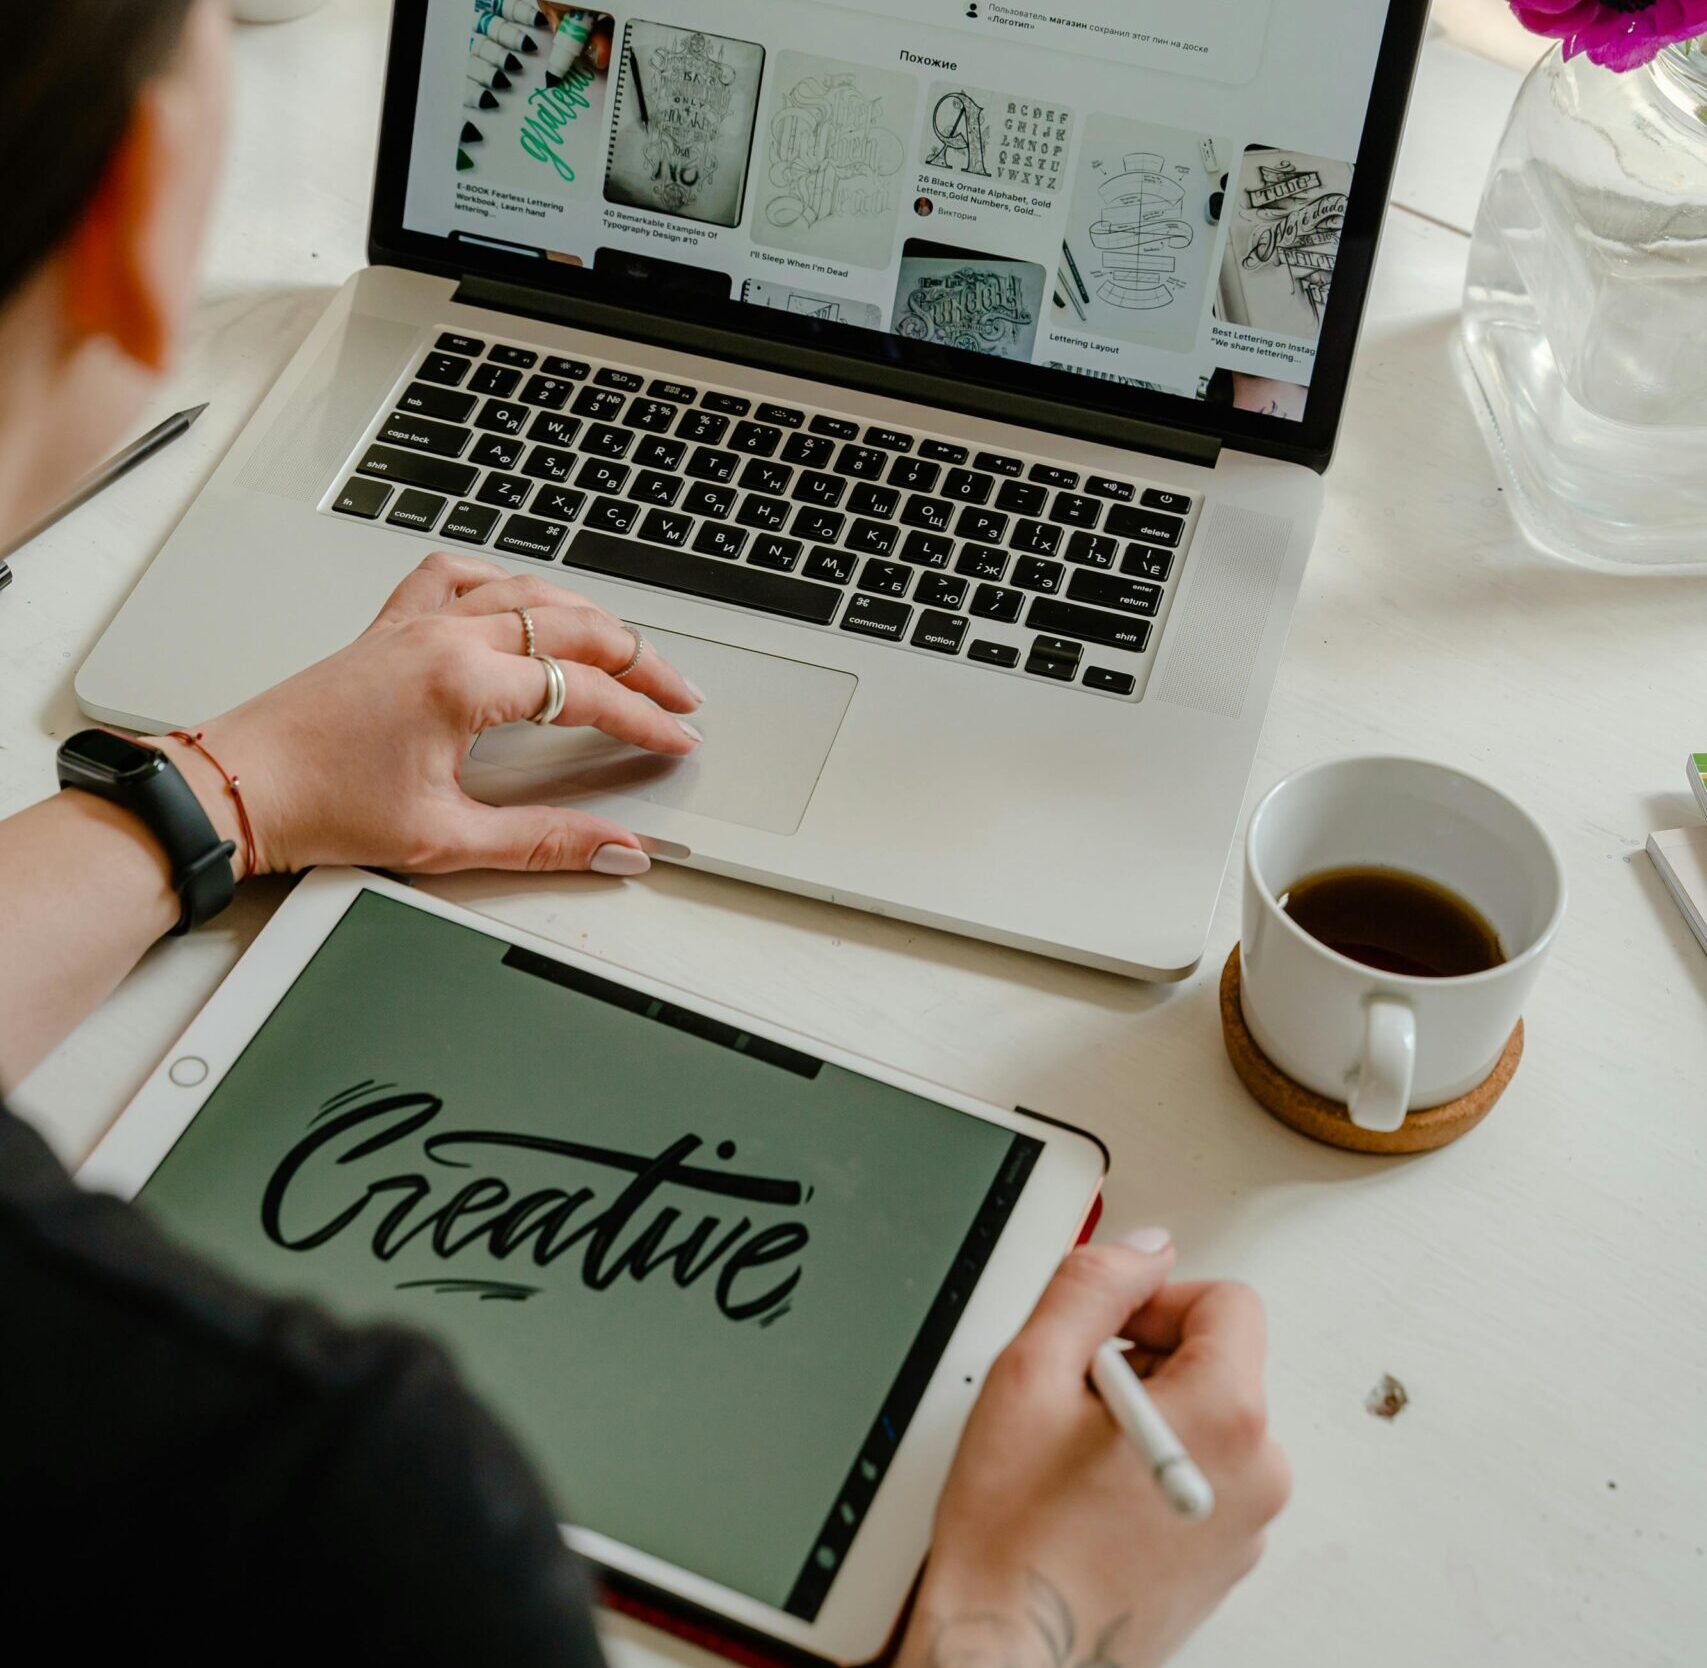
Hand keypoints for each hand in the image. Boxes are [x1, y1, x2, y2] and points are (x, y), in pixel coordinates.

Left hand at [155, 553, 702, 879]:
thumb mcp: (447, 838)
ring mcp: (415, 623)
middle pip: (573, 625)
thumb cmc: (320, 807)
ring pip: (527, 590)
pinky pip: (456, 575)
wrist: (240, 788)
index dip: (644, 718)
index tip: (676, 739)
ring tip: (626, 648)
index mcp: (462, 683)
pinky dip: (502, 580)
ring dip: (587, 616)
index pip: (586, 692)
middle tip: (678, 693)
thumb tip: (615, 847)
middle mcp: (443, 637)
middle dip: (640, 661)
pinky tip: (521, 598)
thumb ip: (545, 841)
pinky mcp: (390, 627)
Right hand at [898, 1240, 1289, 1667]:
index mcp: (1226, 1415)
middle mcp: (1258, 1473)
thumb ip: (1092, 1288)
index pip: (1227, 1302)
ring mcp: (1246, 1525)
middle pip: (1217, 1360)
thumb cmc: (1015, 1537)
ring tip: (1072, 1455)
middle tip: (1069, 1398)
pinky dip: (1152, 1462)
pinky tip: (1089, 1496)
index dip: (1154, 1299)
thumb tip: (1141, 1251)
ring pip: (1204, 1417)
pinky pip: (1201, 1473)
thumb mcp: (1032, 1371)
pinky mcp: (1224, 1561)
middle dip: (1143, 1358)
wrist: (1010, 1655)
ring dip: (1143, 1412)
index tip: (1102, 1328)